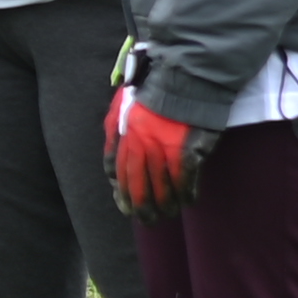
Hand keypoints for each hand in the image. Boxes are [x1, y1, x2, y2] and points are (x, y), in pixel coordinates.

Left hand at [110, 95, 215, 211]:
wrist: (185, 78)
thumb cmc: (154, 89)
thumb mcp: (122, 106)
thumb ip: (113, 132)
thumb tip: (110, 163)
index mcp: (123, 134)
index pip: (116, 171)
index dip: (121, 191)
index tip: (125, 204)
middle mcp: (140, 145)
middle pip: (136, 184)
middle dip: (140, 205)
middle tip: (145, 219)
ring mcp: (164, 150)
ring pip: (161, 187)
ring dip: (164, 205)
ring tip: (167, 214)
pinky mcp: (187, 152)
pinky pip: (184, 181)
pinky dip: (186, 194)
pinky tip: (187, 202)